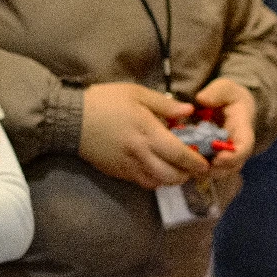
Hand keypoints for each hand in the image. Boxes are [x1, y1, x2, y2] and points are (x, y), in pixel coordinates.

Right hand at [79, 82, 204, 188]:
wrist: (70, 119)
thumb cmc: (105, 101)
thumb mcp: (137, 94)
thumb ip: (165, 105)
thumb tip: (189, 112)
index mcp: (148, 133)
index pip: (179, 154)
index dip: (195, 162)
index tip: (205, 163)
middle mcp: (140, 154)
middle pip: (170, 176)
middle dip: (186, 175)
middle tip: (193, 168)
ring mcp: (127, 166)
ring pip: (156, 183)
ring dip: (170, 180)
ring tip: (176, 169)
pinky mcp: (117, 172)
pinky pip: (141, 182)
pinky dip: (153, 180)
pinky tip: (156, 169)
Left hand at [195, 77, 257, 177]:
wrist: (232, 106)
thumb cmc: (230, 97)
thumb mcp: (226, 88)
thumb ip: (216, 92)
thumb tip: (201, 100)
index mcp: (243, 130)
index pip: (245, 148)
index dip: (234, 156)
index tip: (218, 158)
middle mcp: (237, 148)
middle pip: (231, 167)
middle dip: (214, 170)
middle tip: (195, 166)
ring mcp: (226, 156)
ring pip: (218, 172)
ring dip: (202, 172)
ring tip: (185, 166)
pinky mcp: (213, 159)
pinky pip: (206, 170)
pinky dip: (194, 169)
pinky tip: (180, 163)